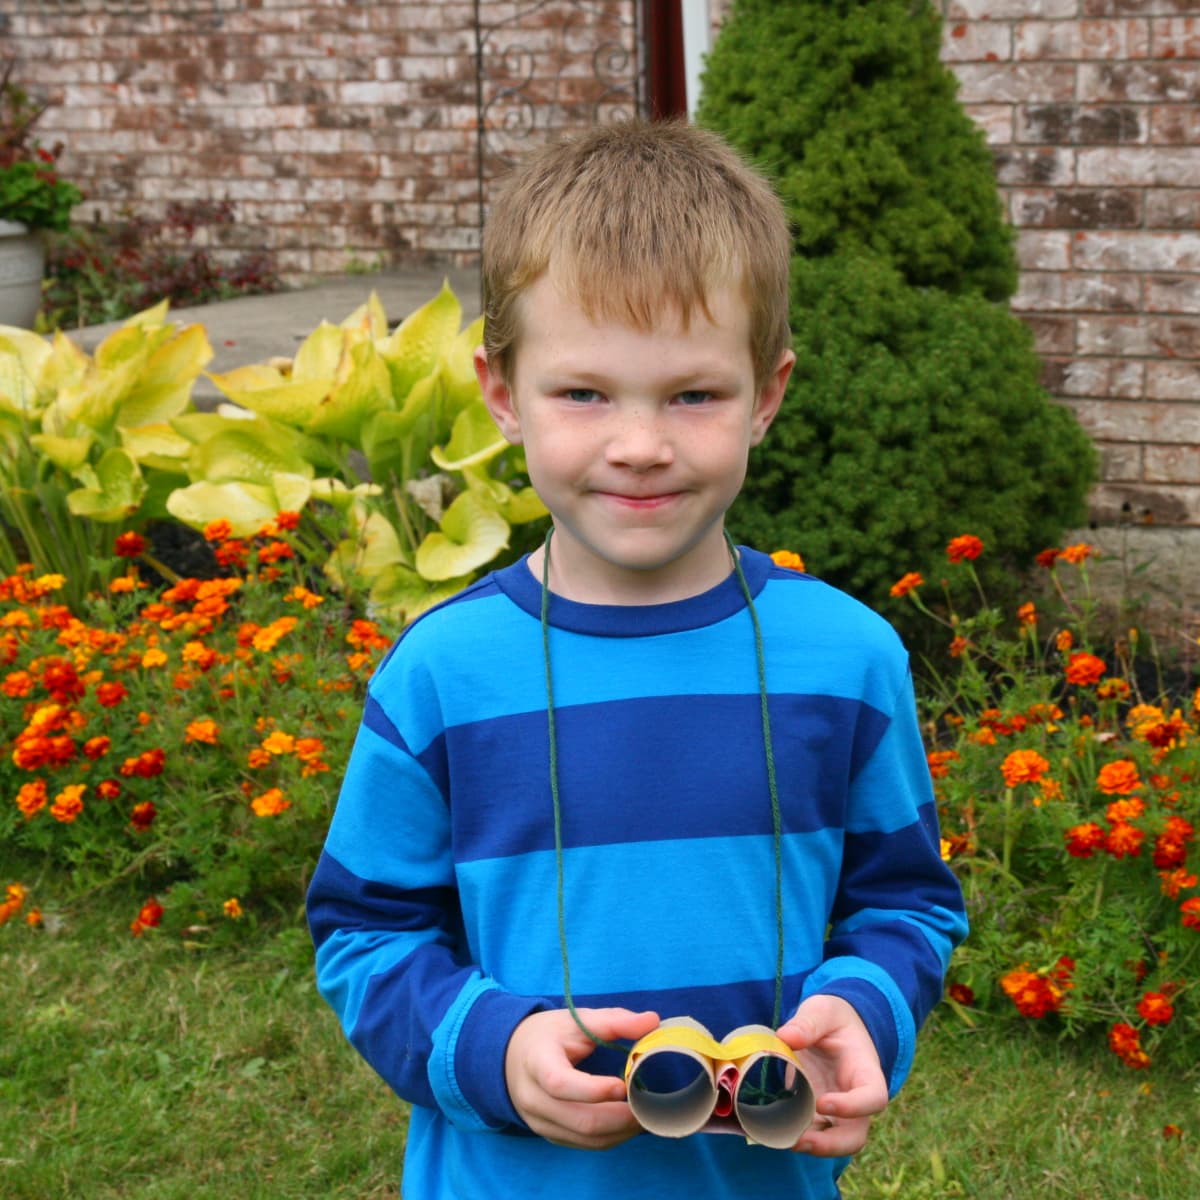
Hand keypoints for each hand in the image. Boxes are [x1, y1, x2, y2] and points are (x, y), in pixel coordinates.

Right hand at [505, 1007, 659, 1149]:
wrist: (511, 1057)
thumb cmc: (549, 1035)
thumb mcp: (576, 1020)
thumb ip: (614, 1021)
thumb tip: (653, 1021)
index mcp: (536, 1062)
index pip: (560, 1083)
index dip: (593, 1090)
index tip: (623, 1085)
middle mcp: (533, 1098)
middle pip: (579, 1120)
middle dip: (619, 1117)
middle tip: (649, 1104)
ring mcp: (539, 1122)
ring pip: (585, 1138)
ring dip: (620, 1131)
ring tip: (645, 1114)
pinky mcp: (550, 1135)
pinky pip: (583, 1144)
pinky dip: (611, 1137)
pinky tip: (628, 1122)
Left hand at [776, 995, 888, 1157]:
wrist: (830, 1028)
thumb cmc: (832, 1018)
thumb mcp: (822, 1010)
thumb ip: (808, 1022)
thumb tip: (786, 1037)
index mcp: (866, 1071)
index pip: (873, 1098)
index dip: (852, 1107)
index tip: (821, 1102)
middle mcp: (856, 1099)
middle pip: (856, 1135)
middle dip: (830, 1145)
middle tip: (800, 1140)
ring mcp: (838, 1112)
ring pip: (833, 1143)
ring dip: (810, 1147)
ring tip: (782, 1140)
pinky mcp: (818, 1115)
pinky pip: (812, 1134)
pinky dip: (796, 1137)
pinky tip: (773, 1132)